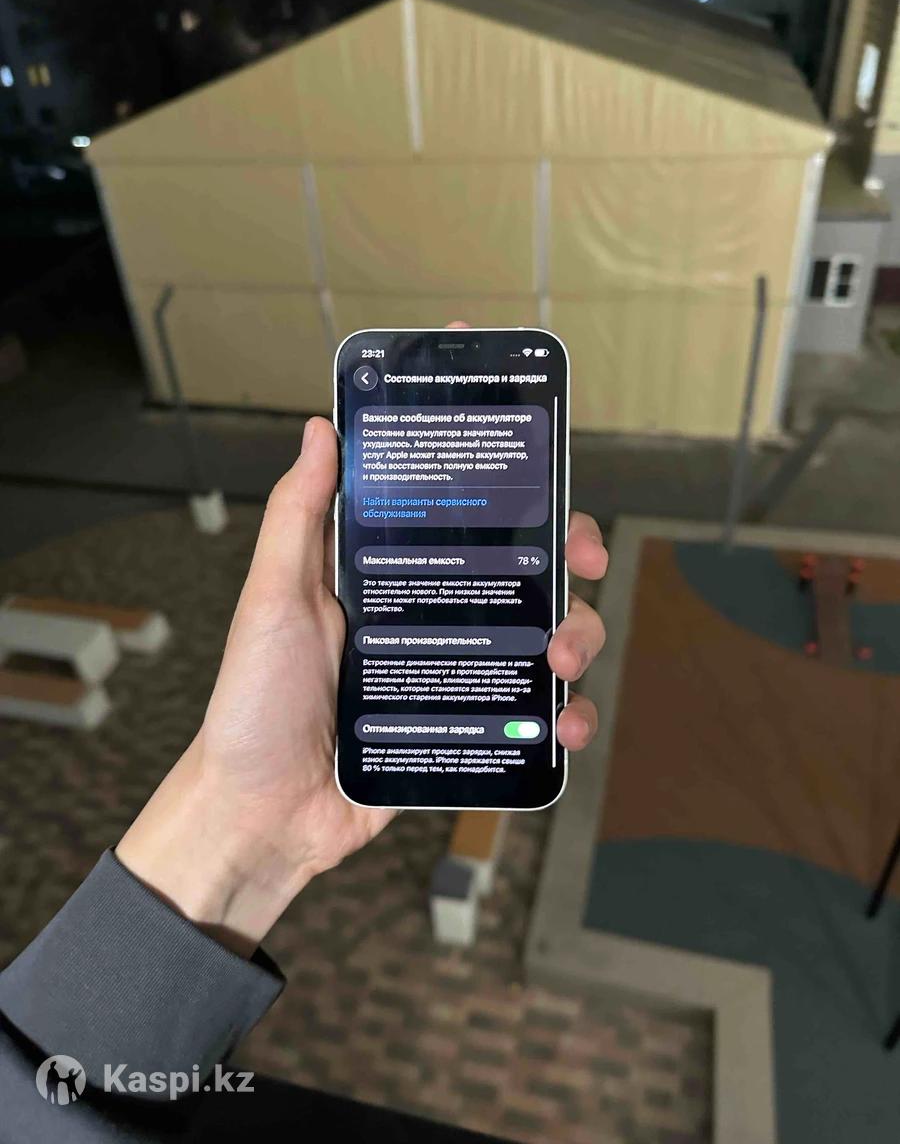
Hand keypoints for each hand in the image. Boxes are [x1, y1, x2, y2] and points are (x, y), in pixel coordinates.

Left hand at [118, 422, 607, 956]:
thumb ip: (297, 515)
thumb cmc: (253, 706)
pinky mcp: (466, 738)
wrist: (259, 815)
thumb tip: (320, 431)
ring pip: (542, 648)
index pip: (470, 529)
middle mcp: (432, 624)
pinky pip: (531, 725)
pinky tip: (565, 728)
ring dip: (576, 642)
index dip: (523, 511)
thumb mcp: (271, 599)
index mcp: (392, 581)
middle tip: (580, 575)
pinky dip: (565, 723)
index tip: (554, 504)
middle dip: (568, 575)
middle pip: (524, 585)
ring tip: (563, 663)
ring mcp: (454, 681)